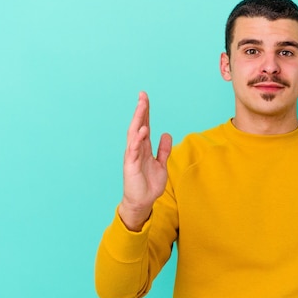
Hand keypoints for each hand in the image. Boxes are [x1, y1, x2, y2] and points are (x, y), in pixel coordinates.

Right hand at [118, 91, 171, 230]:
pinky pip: (134, 150)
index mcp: (144, 147)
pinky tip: (142, 130)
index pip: (145, 125)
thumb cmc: (149, 184)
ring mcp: (133, 156)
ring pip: (134, 134)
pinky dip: (138, 140)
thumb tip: (166, 134)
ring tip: (142, 106)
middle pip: (138, 125)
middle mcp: (137, 149)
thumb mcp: (161, 164)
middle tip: (142, 95)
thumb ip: (163, 150)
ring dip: (138, 120)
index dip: (145, 112)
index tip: (145, 97)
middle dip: (140, 110)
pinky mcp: (131, 166)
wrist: (143, 201)